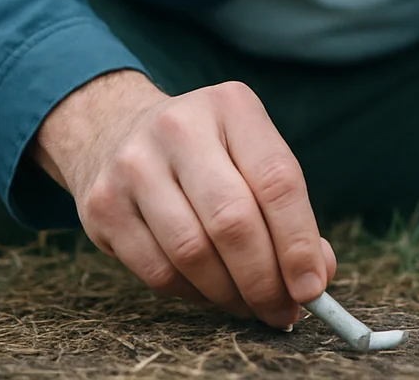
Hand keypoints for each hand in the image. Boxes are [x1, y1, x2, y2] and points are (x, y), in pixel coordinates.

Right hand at [31, 70, 334, 328]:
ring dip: (229, 294)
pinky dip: (193, 295)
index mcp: (231, 106)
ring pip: (193, 253)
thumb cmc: (205, 155)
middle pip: (233, 221)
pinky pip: (159, 272)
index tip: (312, 289)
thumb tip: (314, 277)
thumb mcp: (250, 157)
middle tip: (281, 311)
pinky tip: (208, 291)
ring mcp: (134, 165)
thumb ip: (289, 211)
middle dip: (264, 280)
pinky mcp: (104, 205)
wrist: (115, 132)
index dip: (299, 243)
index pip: (277, 180)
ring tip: (248, 305)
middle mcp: (179, 127)